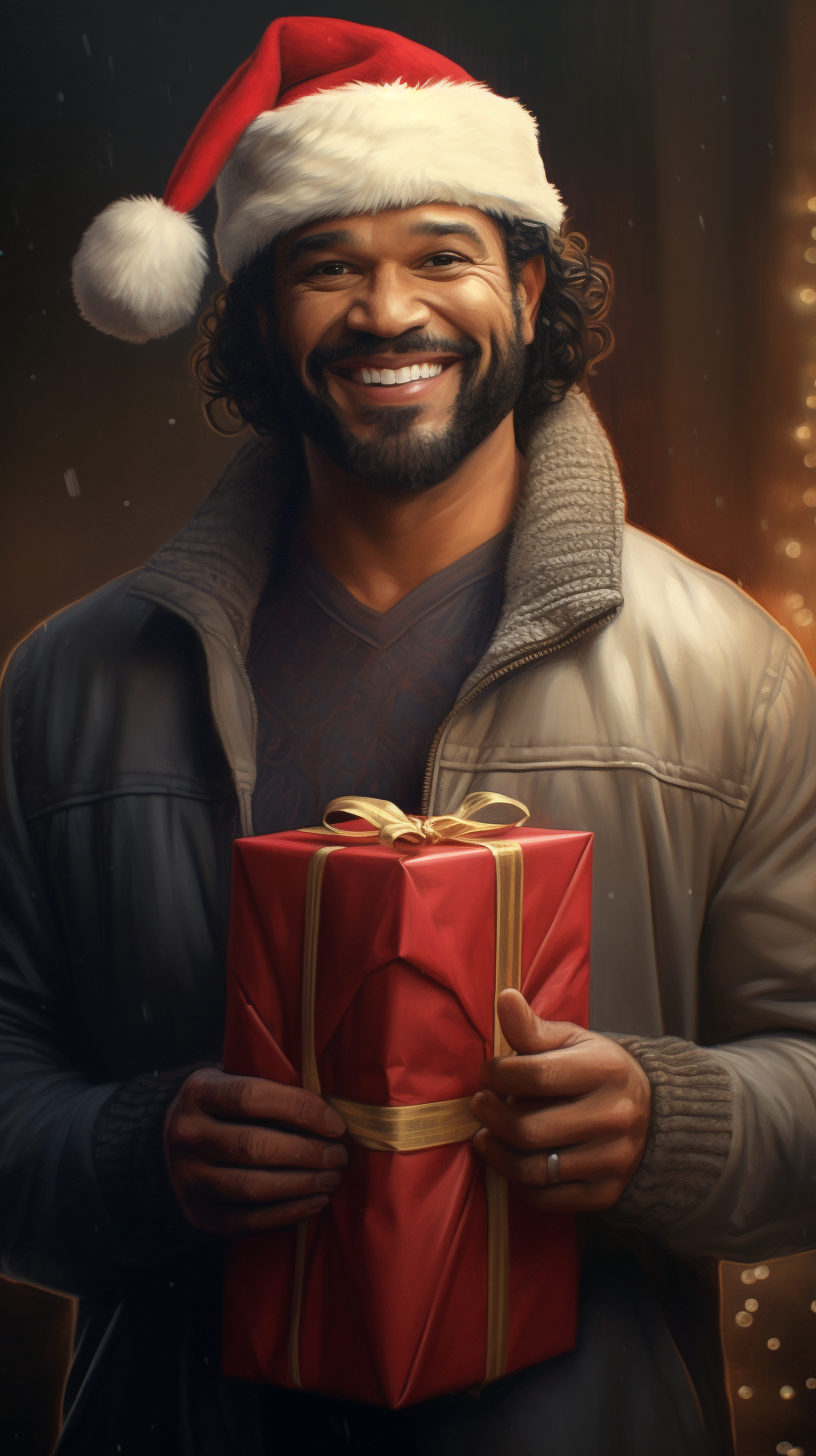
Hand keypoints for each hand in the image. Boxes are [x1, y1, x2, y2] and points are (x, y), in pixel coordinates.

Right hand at [163, 1067, 347, 1234]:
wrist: (168, 1141)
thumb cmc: (221, 1106)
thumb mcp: (233, 1080)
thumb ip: (271, 1087)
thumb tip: (330, 1110)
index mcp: (199, 1092)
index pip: (251, 1097)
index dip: (299, 1109)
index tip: (335, 1123)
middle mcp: (187, 1134)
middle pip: (253, 1146)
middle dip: (306, 1153)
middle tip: (339, 1155)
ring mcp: (188, 1177)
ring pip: (250, 1186)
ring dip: (300, 1185)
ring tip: (332, 1178)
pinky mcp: (198, 1213)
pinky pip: (246, 1220)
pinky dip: (286, 1213)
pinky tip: (314, 1202)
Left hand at [469, 989, 650, 1212]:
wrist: (652, 1115)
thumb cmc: (598, 1071)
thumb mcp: (573, 1041)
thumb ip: (533, 1028)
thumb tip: (504, 998)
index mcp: (606, 1070)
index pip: (537, 1077)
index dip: (498, 1075)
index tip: (485, 1073)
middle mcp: (615, 1117)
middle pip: (529, 1130)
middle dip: (492, 1117)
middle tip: (479, 1106)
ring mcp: (613, 1160)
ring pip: (534, 1170)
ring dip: (497, 1154)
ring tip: (485, 1136)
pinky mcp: (605, 1193)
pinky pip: (546, 1198)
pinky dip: (518, 1182)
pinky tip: (510, 1160)